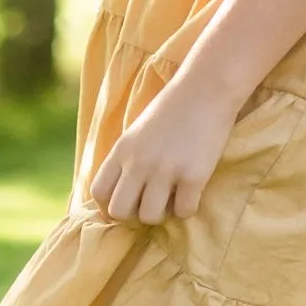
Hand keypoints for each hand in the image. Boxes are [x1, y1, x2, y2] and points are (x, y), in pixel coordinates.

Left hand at [89, 73, 239, 224]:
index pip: (98, 192)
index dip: (109, 205)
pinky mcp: (194, 176)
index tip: (127, 203)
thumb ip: (127, 158)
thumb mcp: (138, 131)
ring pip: (150, 216)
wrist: (207, 89)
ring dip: (163, 214)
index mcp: (122, 150)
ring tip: (173, 198)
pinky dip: (188, 208)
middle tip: (150, 203)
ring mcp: (166, 170)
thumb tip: (124, 191)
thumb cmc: (173, 109)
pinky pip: (184, 212)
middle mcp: (138, 162)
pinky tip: (193, 193)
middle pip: (119, 211)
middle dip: (134, 216)